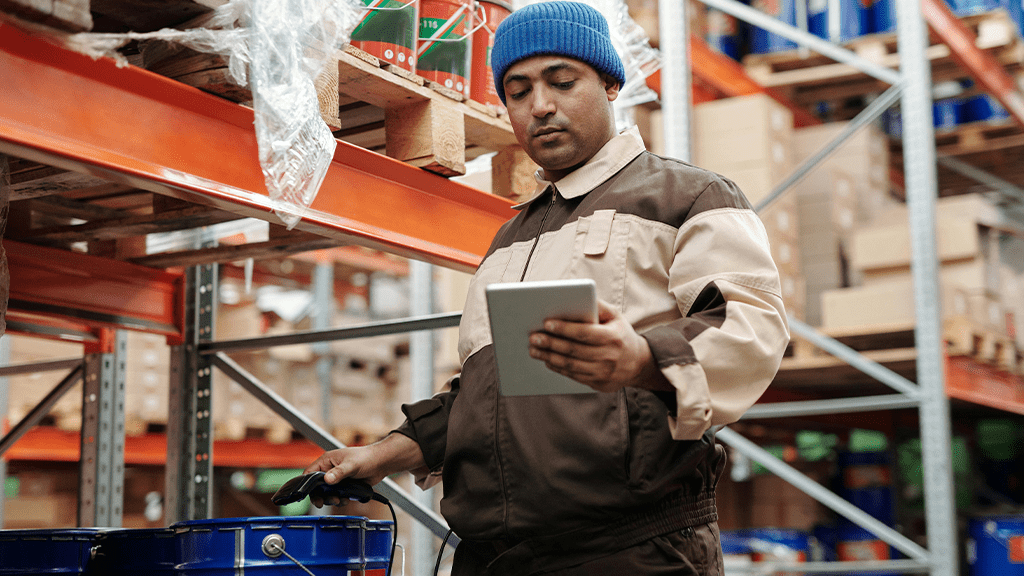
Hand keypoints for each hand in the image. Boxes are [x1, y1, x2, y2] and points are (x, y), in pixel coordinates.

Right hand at [302, 446, 383, 506]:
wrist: (381, 463)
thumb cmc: (366, 458)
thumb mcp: (351, 465)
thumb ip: (339, 473)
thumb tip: (327, 480)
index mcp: (327, 461)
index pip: (310, 473)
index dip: (307, 484)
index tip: (310, 494)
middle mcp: (329, 470)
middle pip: (317, 487)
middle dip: (320, 496)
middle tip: (322, 503)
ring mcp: (337, 479)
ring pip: (327, 493)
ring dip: (330, 499)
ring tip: (338, 501)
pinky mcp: (344, 486)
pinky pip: (337, 496)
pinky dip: (340, 500)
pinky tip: (346, 500)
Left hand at [527, 299, 670, 392]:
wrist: (638, 363)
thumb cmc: (621, 334)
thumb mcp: (616, 316)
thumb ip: (599, 306)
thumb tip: (579, 297)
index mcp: (613, 337)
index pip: (585, 333)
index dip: (564, 329)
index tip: (547, 323)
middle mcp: (609, 356)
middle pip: (574, 350)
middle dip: (551, 343)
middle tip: (533, 337)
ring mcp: (603, 372)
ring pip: (571, 365)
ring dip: (549, 357)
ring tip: (534, 350)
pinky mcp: (597, 384)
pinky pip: (573, 376)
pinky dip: (558, 368)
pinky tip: (547, 360)